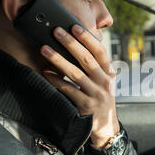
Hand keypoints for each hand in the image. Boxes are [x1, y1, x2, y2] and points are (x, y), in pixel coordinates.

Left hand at [40, 25, 119, 148]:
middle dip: (70, 43)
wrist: (106, 128)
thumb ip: (95, 68)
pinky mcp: (86, 106)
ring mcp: (96, 94)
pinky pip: (68, 90)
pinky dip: (56, 80)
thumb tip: (76, 46)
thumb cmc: (101, 100)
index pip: (100, 52)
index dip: (87, 38)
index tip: (75, 27)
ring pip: (76, 73)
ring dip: (58, 60)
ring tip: (45, 49)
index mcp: (109, 73)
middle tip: (56, 31)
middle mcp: (105, 82)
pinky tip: (46, 73)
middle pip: (87, 59)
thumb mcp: (104, 83)